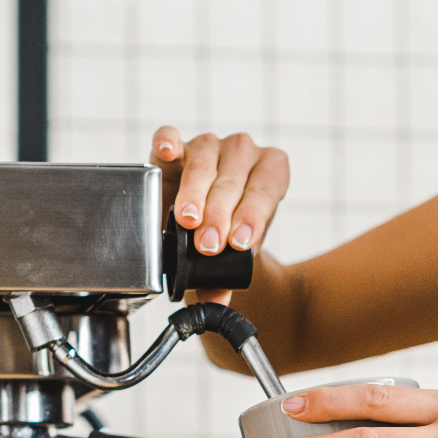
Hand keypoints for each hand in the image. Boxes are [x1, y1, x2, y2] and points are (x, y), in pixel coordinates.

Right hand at [150, 126, 288, 303]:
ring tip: (189, 221)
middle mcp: (242, 153)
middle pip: (232, 179)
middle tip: (209, 244)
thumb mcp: (237, 255)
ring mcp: (210, 145)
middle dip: (220, 214)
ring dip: (195, 192)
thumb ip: (227, 276)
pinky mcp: (177, 146)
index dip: (253, 214)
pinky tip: (167, 152)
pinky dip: (168, 142)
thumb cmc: (230, 233)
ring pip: (204, 161)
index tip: (240, 242)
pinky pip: (170, 136)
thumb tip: (214, 301)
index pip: (266, 188)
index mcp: (270, 170)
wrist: (211, 223)